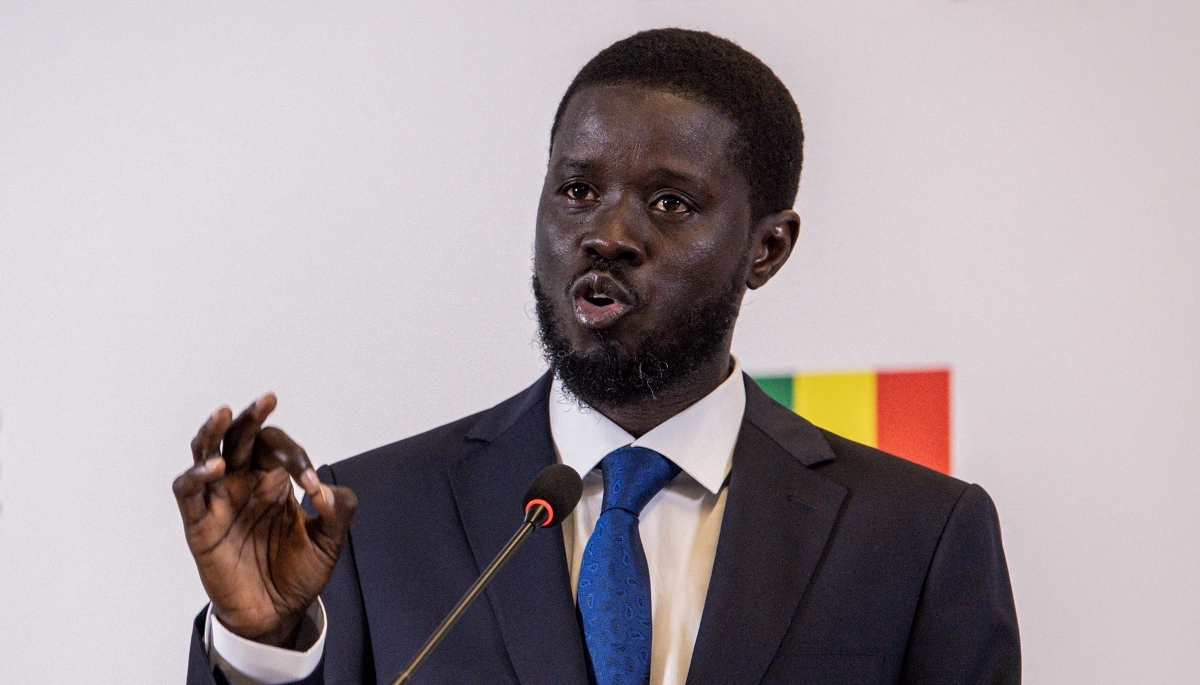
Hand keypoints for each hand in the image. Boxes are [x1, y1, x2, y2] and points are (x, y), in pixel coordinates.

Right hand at [172, 394, 356, 645]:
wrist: (276, 614)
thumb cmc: (298, 572)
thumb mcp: (329, 542)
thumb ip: (338, 512)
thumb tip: (327, 491)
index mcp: (274, 480)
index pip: (278, 448)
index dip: (296, 457)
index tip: (312, 484)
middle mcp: (244, 482)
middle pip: (240, 437)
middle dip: (253, 418)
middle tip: (268, 399)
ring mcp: (219, 500)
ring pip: (206, 452)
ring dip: (213, 432)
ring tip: (224, 413)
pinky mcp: (199, 523)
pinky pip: (187, 491)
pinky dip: (196, 474)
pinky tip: (215, 466)